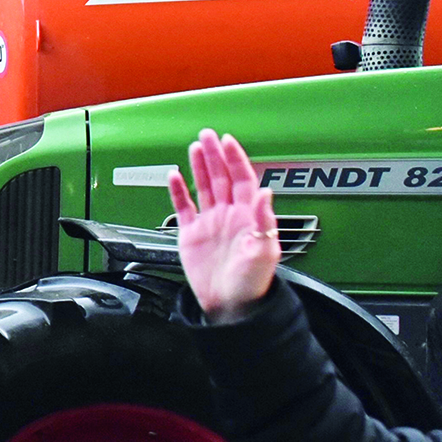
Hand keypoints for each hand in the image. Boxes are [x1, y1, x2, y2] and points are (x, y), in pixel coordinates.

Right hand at [166, 130, 279, 323]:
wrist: (230, 305)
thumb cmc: (252, 283)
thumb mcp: (265, 251)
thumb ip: (265, 220)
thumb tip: (267, 192)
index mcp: (248, 216)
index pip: (243, 179)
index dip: (236, 159)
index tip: (228, 141)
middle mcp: (229, 215)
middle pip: (222, 177)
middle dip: (215, 155)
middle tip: (207, 135)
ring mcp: (210, 223)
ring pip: (204, 186)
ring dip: (199, 166)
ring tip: (195, 147)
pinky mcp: (191, 234)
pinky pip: (183, 206)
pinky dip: (178, 190)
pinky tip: (175, 176)